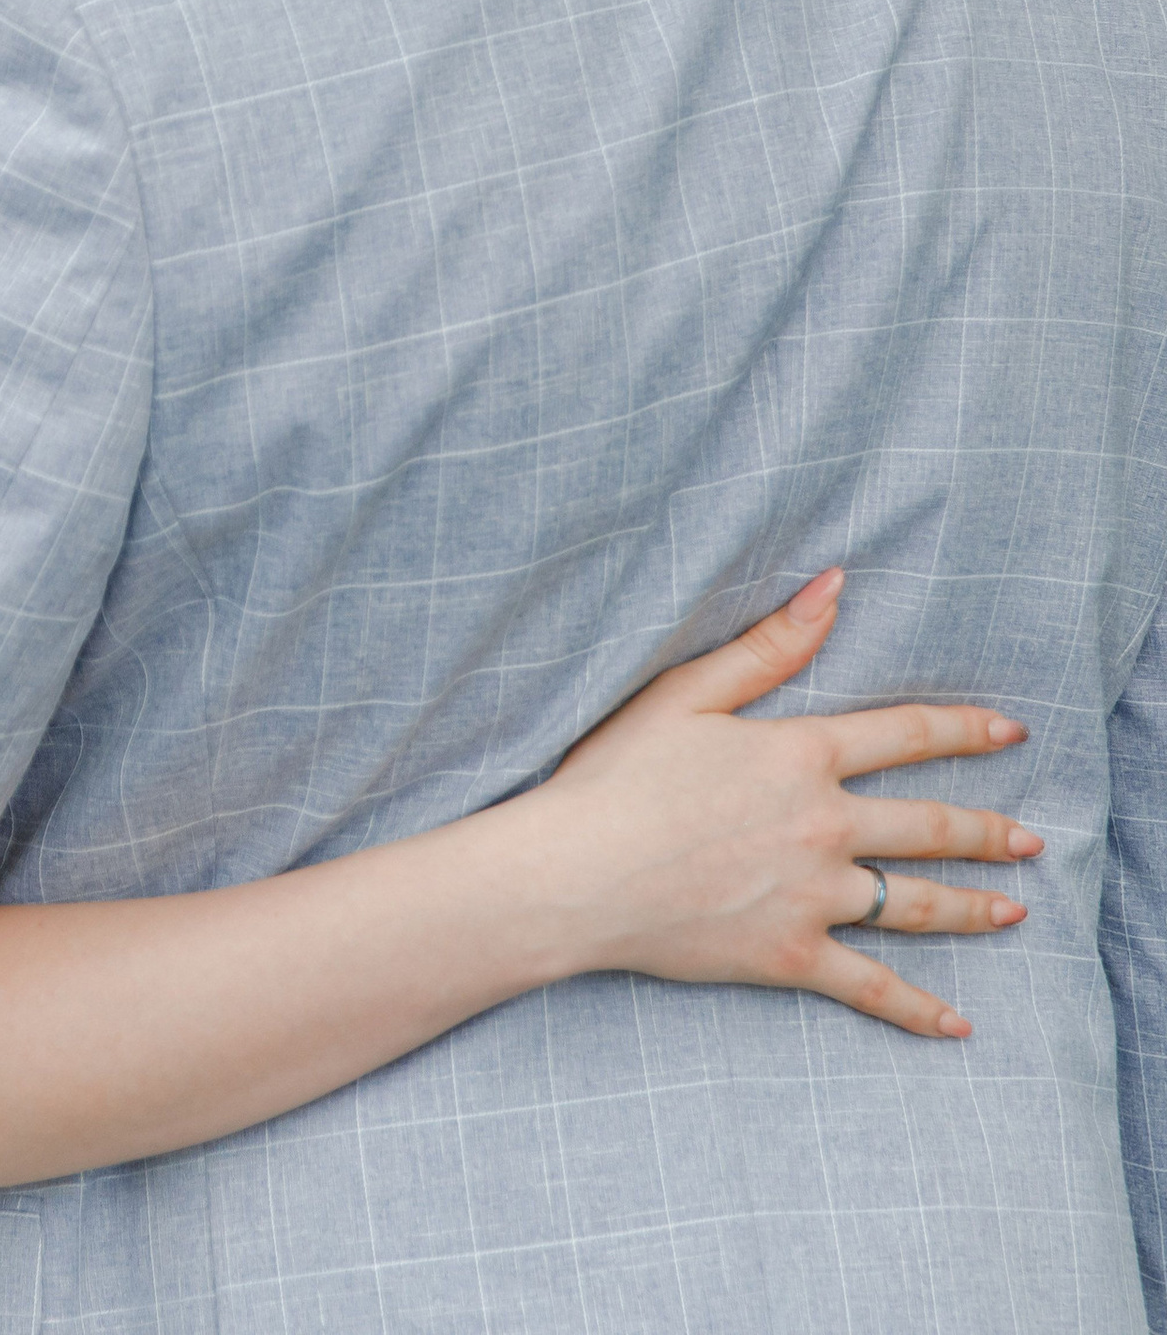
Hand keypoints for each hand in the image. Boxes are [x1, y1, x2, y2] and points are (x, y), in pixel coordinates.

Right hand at [525, 570, 1038, 1037]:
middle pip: (928, 826)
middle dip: (987, 832)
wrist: (578, 871)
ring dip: (973, 907)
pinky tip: (956, 1023)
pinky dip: (917, 1010)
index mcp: (800, 756)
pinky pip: (870, 986)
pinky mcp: (791, 954)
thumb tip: (835, 586)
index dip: (961, 729)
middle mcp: (824, 826)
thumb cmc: (617, 774)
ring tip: (1014, 911)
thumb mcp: (686, 692)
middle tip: (1030, 840)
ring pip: (915, 903)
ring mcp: (813, 895)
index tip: (1010, 731)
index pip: (903, 735)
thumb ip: (768, 645)